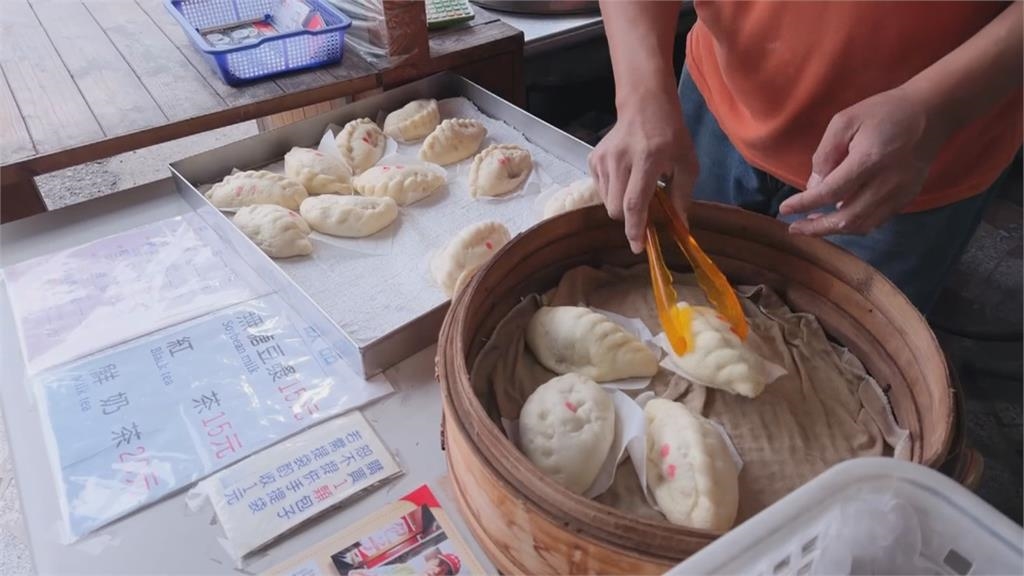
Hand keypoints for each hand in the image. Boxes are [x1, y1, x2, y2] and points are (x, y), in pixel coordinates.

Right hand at [589, 90, 698, 252]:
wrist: (645, 105)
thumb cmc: (671, 136)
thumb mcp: (687, 164)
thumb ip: (682, 198)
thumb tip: (680, 228)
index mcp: (646, 160)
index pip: (634, 203)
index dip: (635, 229)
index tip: (638, 248)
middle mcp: (619, 160)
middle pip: (616, 209)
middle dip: (631, 219)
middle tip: (646, 213)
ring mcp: (602, 159)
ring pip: (607, 202)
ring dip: (622, 205)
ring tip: (637, 190)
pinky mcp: (593, 159)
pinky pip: (601, 190)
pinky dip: (614, 192)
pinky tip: (625, 178)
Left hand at [779, 88, 945, 235]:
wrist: (931, 113)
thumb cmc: (884, 112)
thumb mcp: (845, 121)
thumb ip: (826, 153)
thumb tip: (814, 186)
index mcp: (869, 160)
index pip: (830, 192)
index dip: (804, 204)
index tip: (784, 210)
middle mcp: (887, 182)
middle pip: (847, 218)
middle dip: (817, 228)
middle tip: (794, 228)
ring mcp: (900, 193)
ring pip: (862, 225)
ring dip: (834, 230)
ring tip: (812, 224)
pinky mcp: (908, 197)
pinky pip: (877, 220)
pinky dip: (854, 224)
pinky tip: (838, 217)